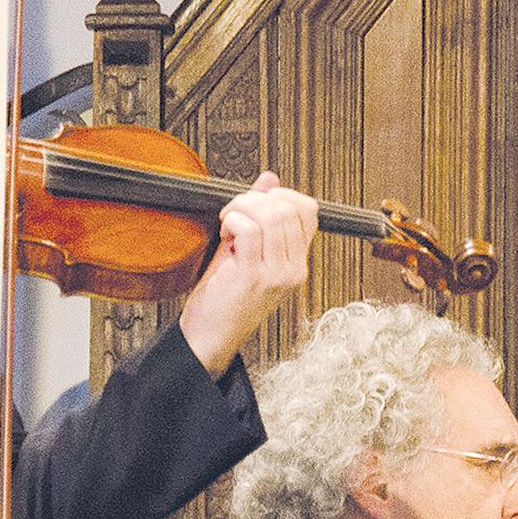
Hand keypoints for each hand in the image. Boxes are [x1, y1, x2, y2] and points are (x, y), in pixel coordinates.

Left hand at [178, 173, 317, 377]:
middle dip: (254, 199)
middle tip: (233, 213)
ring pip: (271, 215)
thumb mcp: (246, 250)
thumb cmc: (224, 299)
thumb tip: (269, 179)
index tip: (254, 203)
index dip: (280, 195)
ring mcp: (277, 274)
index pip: (308, 210)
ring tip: (227, 223)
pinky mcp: (254, 277)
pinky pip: (249, 230)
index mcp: (297, 262)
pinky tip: (225, 235)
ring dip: (241, 208)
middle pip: (288, 208)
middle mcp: (294, 269)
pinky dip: (232, 222)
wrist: (209, 339)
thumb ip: (260, 215)